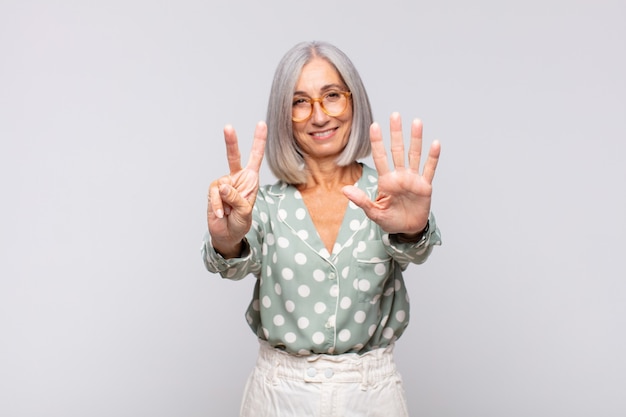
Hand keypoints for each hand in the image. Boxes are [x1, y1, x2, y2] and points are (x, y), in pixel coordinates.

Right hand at [207, 122, 266, 255]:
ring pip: (222, 186)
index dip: (258, 141)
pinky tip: (222, 214)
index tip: (261, 124)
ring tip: (229, 212)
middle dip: (230, 142)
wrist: (227, 234)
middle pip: (233, 157)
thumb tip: (222, 186)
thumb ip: (236, 197)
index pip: (256, 157)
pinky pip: (214, 195)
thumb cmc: (241, 222)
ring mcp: (223, 184)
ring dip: (227, 202)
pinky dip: (218, 205)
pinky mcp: (212, 191)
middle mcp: (237, 178)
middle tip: (228, 127)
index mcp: (250, 179)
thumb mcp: (245, 211)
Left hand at [342, 113, 439, 234]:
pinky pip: (429, 169)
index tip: (374, 126)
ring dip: (415, 139)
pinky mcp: (425, 186)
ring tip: (416, 122)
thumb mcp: (374, 212)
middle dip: (396, 133)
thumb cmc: (390, 220)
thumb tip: (344, 190)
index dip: (377, 142)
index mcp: (386, 181)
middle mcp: (399, 176)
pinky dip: (432, 157)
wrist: (407, 230)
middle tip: (394, 115)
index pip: (380, 157)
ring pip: (414, 155)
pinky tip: (435, 144)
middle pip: (397, 150)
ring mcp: (413, 179)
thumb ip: (361, 200)